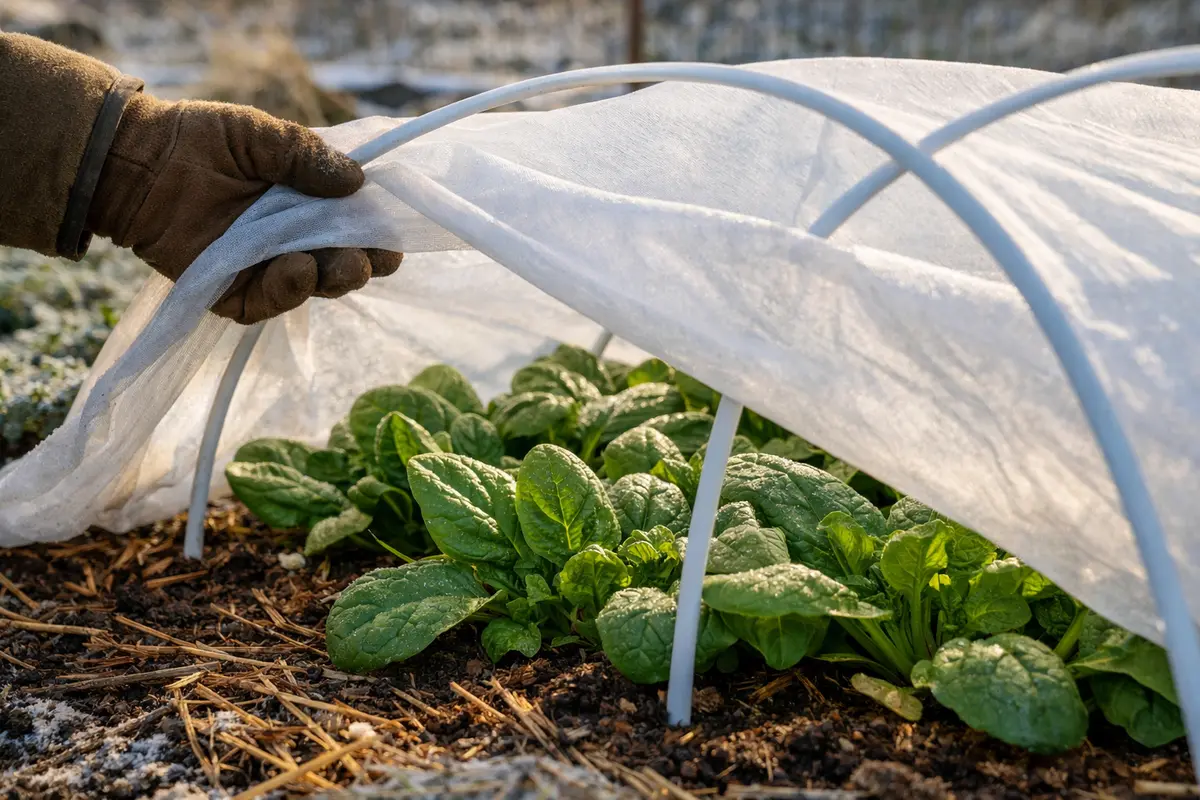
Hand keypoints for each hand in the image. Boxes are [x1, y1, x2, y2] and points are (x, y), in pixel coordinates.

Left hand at [87, 93, 401, 323]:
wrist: (137, 159)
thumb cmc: (201, 140)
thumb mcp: (261, 134)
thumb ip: (306, 156)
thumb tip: (358, 181)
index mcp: (313, 207)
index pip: (358, 229)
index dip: (378, 235)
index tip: (393, 234)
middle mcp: (298, 243)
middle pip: (344, 267)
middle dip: (361, 265)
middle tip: (369, 258)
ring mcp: (267, 271)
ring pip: (314, 288)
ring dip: (331, 279)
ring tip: (332, 265)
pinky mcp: (234, 294)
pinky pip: (269, 303)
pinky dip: (287, 291)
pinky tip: (295, 270)